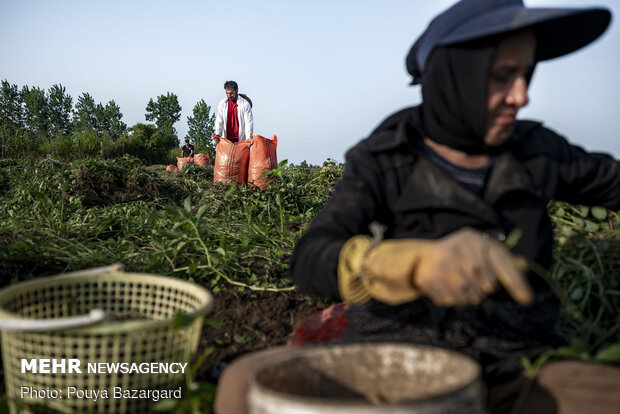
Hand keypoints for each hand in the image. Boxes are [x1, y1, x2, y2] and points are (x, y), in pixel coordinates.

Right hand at [344, 228, 532, 306]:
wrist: (423, 257)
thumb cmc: (461, 254)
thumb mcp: (483, 251)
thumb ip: (507, 266)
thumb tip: (528, 293)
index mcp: (477, 241)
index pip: (503, 264)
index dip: (517, 283)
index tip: (527, 300)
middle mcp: (461, 252)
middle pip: (489, 288)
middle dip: (484, 289)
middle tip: (471, 279)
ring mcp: (445, 267)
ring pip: (472, 298)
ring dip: (469, 296)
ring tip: (458, 283)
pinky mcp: (431, 280)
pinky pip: (454, 302)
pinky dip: (454, 300)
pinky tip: (447, 287)